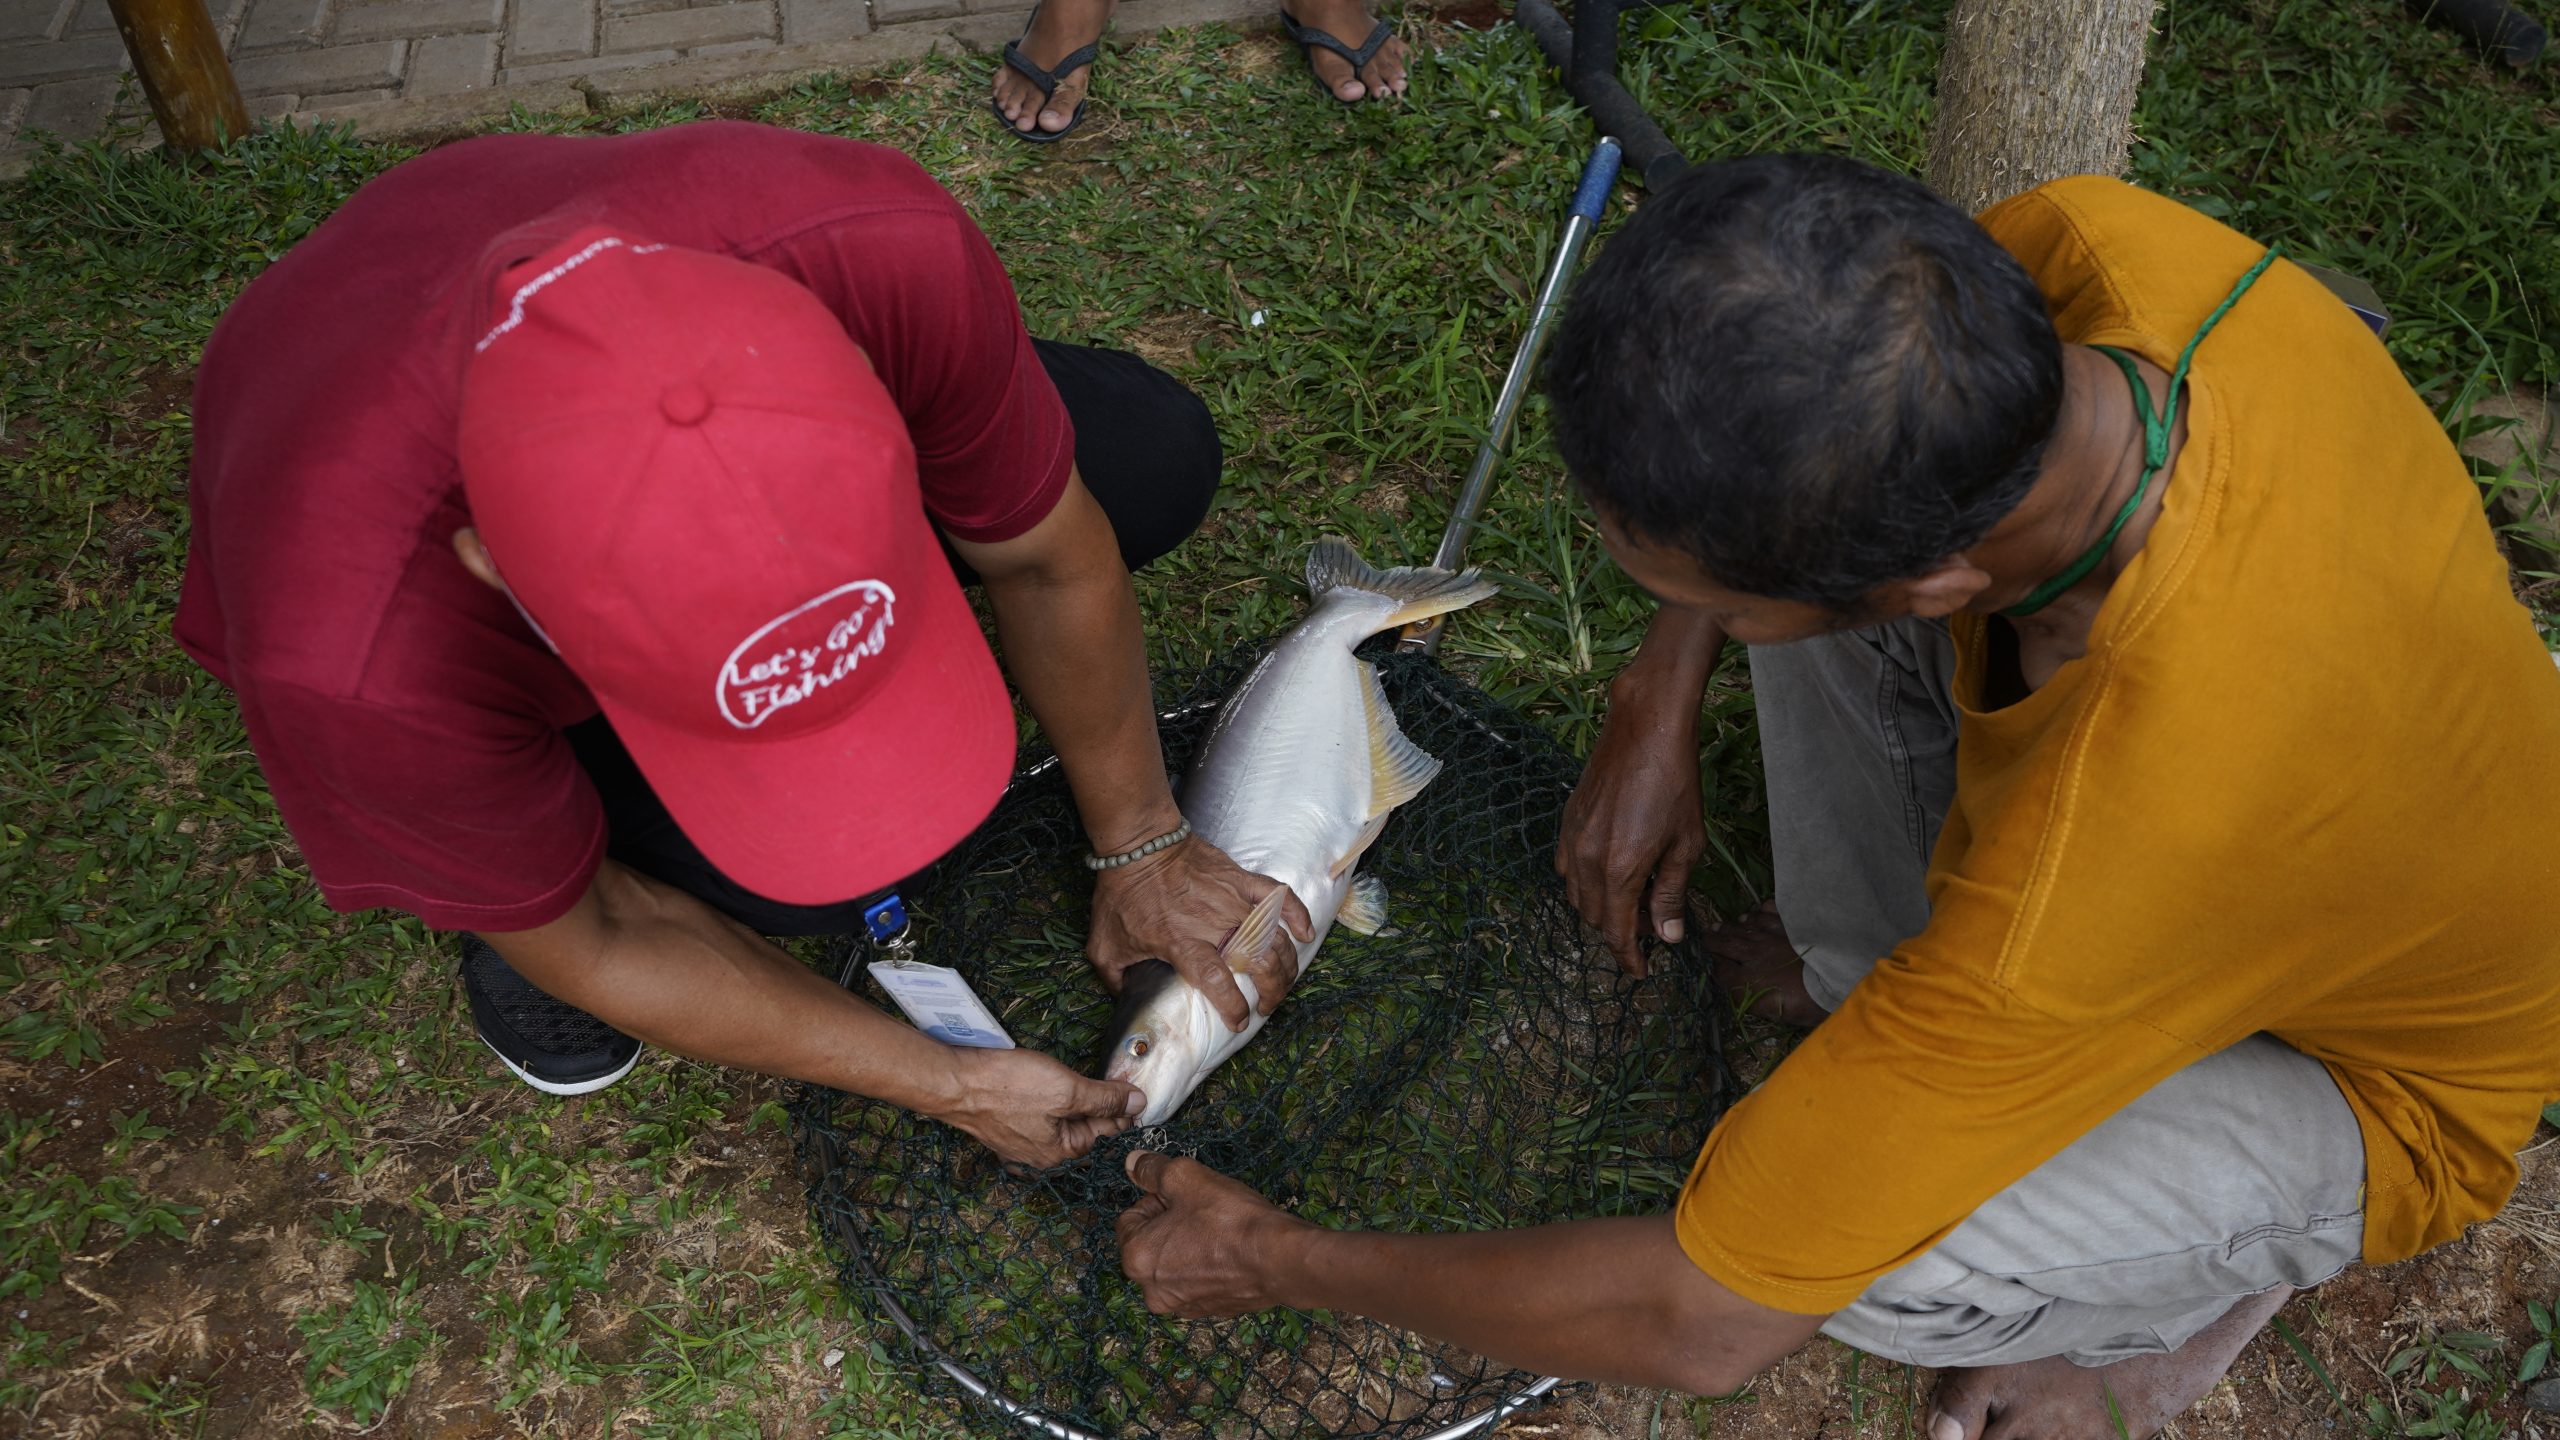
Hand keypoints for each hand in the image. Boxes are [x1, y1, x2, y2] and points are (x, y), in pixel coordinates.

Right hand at [928, 1045, 1144, 1167]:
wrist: (953, 1082)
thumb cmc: (1007, 1087)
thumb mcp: (1067, 1090)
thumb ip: (1104, 1098)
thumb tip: (1139, 1104)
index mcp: (1059, 1151)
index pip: (1104, 1129)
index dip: (1122, 1107)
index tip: (1133, 1090)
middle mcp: (1038, 1155)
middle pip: (1080, 1127)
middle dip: (1096, 1105)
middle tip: (1113, 1081)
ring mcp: (1016, 1142)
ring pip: (1056, 1121)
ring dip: (1070, 1101)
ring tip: (1079, 1080)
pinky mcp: (1000, 1125)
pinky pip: (1034, 1117)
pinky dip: (1045, 1102)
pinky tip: (1044, 1086)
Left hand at [1089, 835, 1314, 1031]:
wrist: (1140, 844)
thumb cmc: (1122, 893)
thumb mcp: (1104, 945)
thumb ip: (1115, 979)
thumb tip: (1125, 1000)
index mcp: (1182, 942)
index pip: (1218, 981)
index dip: (1233, 1007)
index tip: (1239, 1021)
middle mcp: (1213, 923)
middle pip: (1258, 961)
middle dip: (1271, 990)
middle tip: (1266, 1005)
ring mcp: (1232, 899)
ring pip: (1273, 936)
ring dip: (1285, 963)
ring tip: (1283, 980)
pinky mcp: (1241, 880)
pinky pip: (1278, 896)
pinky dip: (1296, 914)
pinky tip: (1305, 933)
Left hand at [1116, 1149, 1313, 1316]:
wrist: (1279, 1259)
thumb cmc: (1228, 1218)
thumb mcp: (1185, 1178)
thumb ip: (1152, 1169)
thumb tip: (1132, 1162)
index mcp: (1136, 1258)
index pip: (1130, 1218)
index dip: (1157, 1199)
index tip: (1185, 1196)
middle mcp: (1152, 1290)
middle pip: (1150, 1244)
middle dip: (1170, 1224)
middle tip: (1202, 1210)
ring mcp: (1182, 1305)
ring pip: (1174, 1264)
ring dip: (1188, 1246)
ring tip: (1219, 1231)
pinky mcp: (1209, 1312)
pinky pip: (1197, 1282)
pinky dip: (1207, 1267)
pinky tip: (1231, 1253)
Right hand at [1556, 680, 1706, 976]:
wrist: (1645, 728)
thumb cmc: (1675, 782)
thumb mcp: (1687, 844)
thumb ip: (1672, 893)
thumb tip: (1667, 936)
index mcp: (1620, 871)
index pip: (1615, 933)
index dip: (1628, 958)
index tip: (1641, 971)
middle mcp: (1587, 860)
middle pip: (1593, 917)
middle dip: (1618, 930)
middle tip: (1650, 924)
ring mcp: (1572, 839)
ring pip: (1575, 894)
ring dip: (1600, 906)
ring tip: (1632, 897)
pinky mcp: (1567, 820)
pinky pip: (1565, 866)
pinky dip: (1583, 881)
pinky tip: (1607, 869)